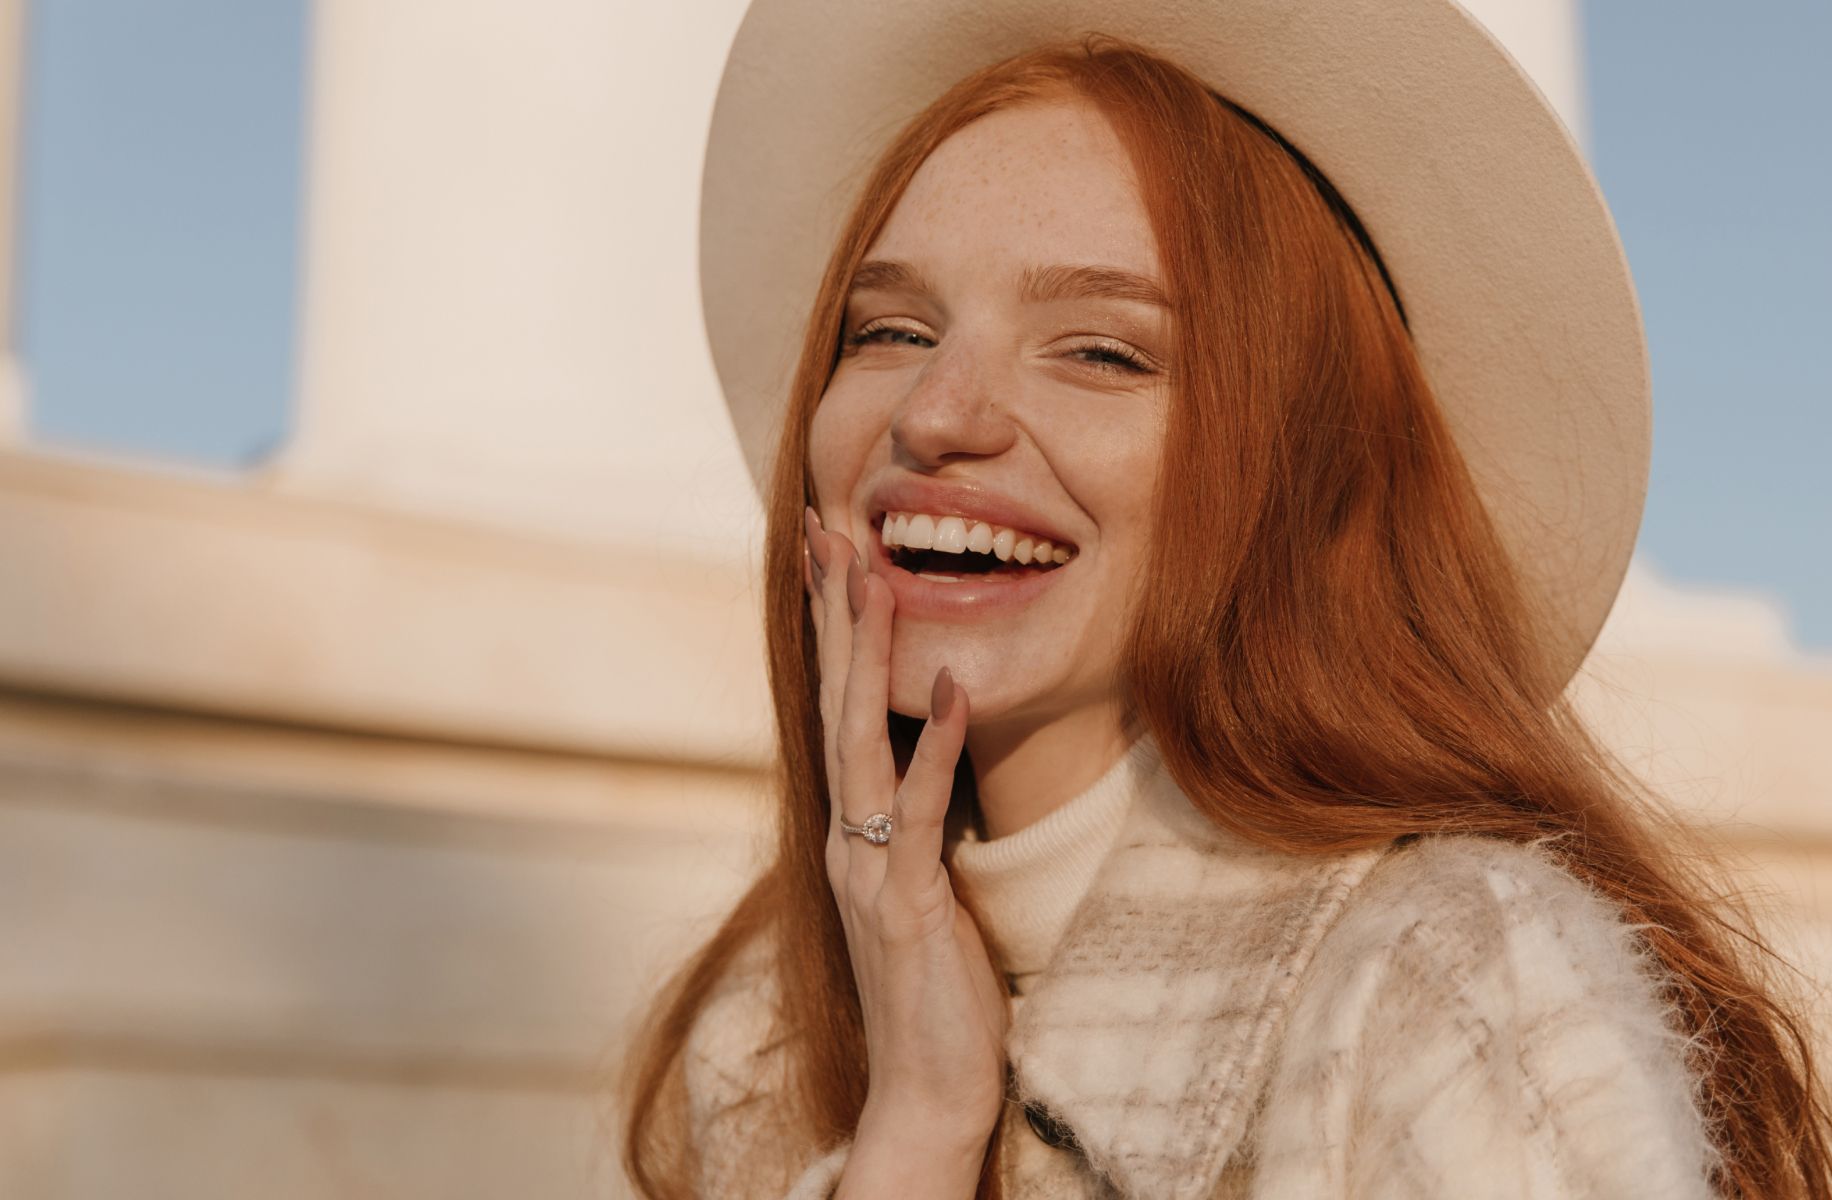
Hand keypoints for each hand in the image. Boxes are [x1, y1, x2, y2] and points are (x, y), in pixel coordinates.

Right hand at [803, 506, 1007, 1154]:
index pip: (837, 713)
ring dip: (870, 659)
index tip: (832, 555)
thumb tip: (932, 753)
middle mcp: (846, 839)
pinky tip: (956, 690)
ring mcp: (869, 870)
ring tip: (876, 580)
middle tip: (829, 532)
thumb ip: (917, 823)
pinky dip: (937, 747)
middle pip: (835, 708)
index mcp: (851, 831)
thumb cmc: (935, 990)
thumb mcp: (924, 887)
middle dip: (835, 618)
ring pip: (863, 744)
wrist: (927, 1088)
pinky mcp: (908, 903)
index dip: (833, 634)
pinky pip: (920, 811)